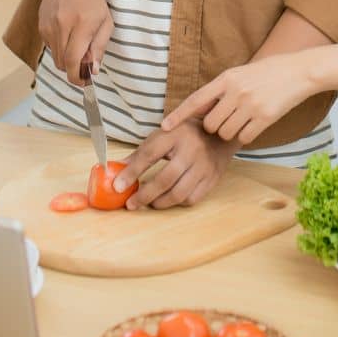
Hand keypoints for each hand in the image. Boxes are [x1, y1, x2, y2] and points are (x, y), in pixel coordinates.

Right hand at [37, 0, 113, 86]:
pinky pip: (51, 47)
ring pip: (56, 58)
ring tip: (78, 44)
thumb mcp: (105, 20)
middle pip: (62, 64)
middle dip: (74, 70)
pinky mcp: (41, 27)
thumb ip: (99, 46)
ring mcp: (49, 27)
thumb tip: (94, 70)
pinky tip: (68, 33)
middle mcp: (62, 26)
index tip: (85, 82)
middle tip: (86, 65)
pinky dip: (60, 48)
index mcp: (82, 24)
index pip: (73, 60)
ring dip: (67, 59)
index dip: (77, 77)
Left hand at [113, 122, 236, 209]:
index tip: (118, 186)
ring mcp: (203, 166)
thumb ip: (142, 152)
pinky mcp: (212, 179)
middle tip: (131, 204)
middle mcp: (191, 150)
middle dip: (144, 195)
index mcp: (175, 134)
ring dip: (159, 202)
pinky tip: (167, 199)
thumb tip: (118, 170)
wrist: (219, 133)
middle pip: (165, 178)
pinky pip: (191, 199)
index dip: (132, 172)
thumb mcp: (163, 134)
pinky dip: (176, 203)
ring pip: (179, 193)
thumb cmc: (185, 134)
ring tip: (148, 203)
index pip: (150, 154)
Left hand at [161, 54, 314, 145]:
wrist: (298, 71)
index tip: (163, 126)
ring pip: (226, 133)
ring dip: (231, 132)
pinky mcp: (265, 118)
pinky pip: (245, 138)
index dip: (178, 114)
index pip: (196, 99)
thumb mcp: (239, 74)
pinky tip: (255, 124)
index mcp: (226, 78)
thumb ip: (219, 90)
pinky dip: (247, 136)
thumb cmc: (266, 73)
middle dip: (215, 127)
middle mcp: (236, 91)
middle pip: (211, 124)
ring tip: (243, 119)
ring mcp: (251, 105)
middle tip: (227, 119)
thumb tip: (197, 111)